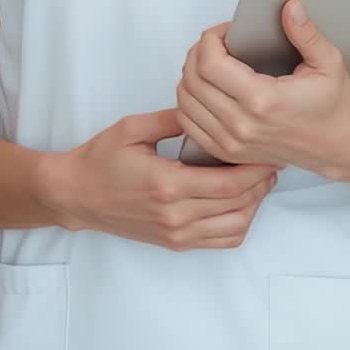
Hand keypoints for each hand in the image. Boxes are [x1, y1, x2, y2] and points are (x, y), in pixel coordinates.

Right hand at [38, 108, 278, 249]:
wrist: (77, 194)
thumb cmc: (101, 159)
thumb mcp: (134, 127)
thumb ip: (174, 118)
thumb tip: (207, 106)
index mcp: (168, 185)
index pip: (229, 183)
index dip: (257, 168)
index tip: (270, 150)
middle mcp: (176, 216)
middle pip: (238, 205)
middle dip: (262, 183)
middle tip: (272, 158)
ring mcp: (176, 234)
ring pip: (234, 227)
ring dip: (255, 205)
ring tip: (260, 179)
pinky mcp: (175, 243)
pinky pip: (220, 241)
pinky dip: (239, 224)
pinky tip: (241, 201)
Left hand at [176, 0, 349, 177]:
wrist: (340, 146)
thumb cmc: (334, 108)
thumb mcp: (328, 63)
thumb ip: (306, 33)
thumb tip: (290, 8)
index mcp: (264, 101)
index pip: (210, 64)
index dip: (209, 38)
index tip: (224, 32)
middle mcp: (243, 124)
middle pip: (192, 80)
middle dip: (198, 51)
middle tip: (216, 43)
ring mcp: (233, 142)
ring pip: (185, 102)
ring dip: (190, 76)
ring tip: (210, 62)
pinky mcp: (229, 152)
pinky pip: (189, 124)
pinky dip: (188, 102)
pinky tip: (204, 89)